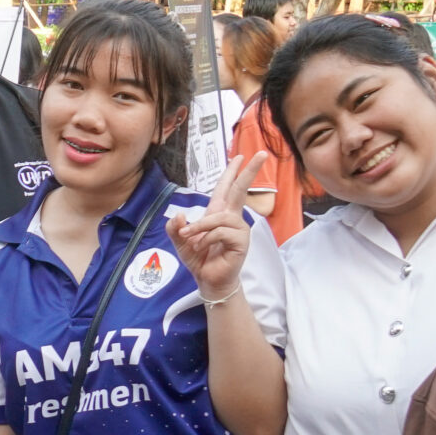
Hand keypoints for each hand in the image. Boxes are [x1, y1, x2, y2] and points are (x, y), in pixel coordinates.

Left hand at [165, 151, 261, 298]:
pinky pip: (220, 232)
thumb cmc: (199, 259)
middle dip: (250, 172)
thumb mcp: (180, 242)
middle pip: (240, 190)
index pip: (226, 188)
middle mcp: (231, 218)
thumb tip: (179, 215)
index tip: (241, 156)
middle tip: (260, 154)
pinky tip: (203, 248)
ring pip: (218, 218)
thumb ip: (175, 228)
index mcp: (218, 213)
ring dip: (200, 228)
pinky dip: (206, 239)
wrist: (208, 280)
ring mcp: (238, 229)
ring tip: (191, 240)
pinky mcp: (241, 241)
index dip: (232, 172)